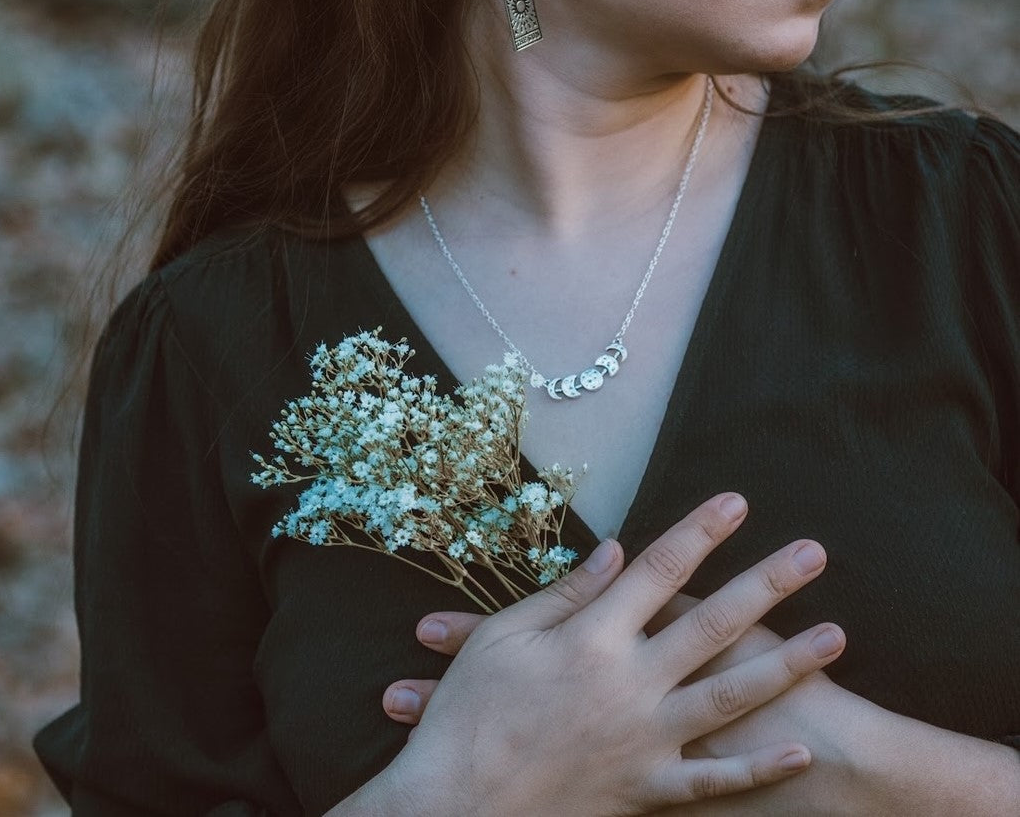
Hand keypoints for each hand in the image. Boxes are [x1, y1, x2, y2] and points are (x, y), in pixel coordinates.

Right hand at [371, 494, 844, 816]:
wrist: (455, 806)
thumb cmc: (470, 713)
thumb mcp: (503, 637)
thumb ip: (566, 594)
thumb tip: (615, 552)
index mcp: (593, 638)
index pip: (660, 571)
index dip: (700, 532)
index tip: (736, 503)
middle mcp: (630, 684)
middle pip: (712, 622)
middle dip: (766, 583)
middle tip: (813, 553)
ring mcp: (645, 741)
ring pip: (731, 696)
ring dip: (787, 665)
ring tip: (835, 636)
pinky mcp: (646, 790)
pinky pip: (714, 782)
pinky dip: (758, 767)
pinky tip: (799, 748)